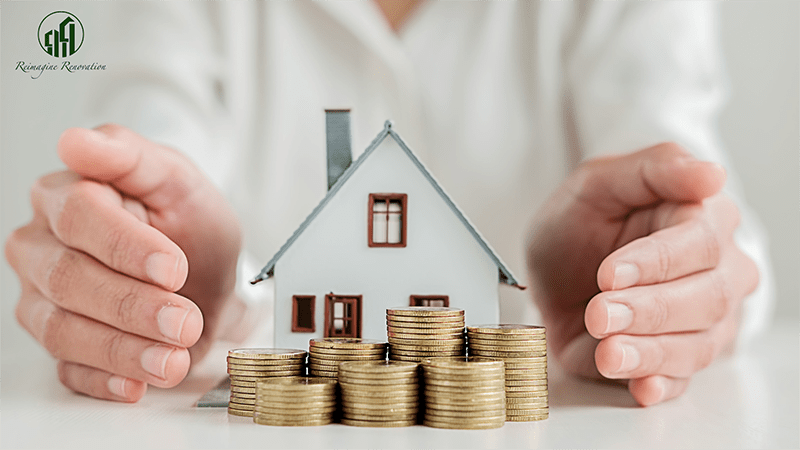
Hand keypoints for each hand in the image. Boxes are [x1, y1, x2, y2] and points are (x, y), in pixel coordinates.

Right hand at [5, 124, 240, 401]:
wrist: (206, 271)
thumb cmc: (187, 222)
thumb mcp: (178, 181)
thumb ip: (132, 157)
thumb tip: (76, 141)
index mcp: (65, 196)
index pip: (78, 216)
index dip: (125, 246)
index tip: (173, 268)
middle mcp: (43, 248)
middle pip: (66, 278)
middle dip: (131, 305)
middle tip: (184, 320)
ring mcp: (45, 300)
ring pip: (62, 329)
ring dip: (122, 349)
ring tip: (173, 358)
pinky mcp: (62, 345)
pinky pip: (68, 370)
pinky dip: (105, 381)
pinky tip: (138, 384)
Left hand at [526, 143, 757, 405]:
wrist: (554, 265)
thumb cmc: (583, 220)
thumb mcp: (599, 181)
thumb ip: (653, 168)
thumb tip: (711, 175)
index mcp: (704, 221)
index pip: (700, 244)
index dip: (656, 262)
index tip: (609, 272)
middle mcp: (716, 274)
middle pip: (707, 298)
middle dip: (649, 309)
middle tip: (599, 311)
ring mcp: (700, 321)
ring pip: (697, 344)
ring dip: (650, 351)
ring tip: (607, 350)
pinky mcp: (672, 359)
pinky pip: (680, 381)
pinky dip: (662, 386)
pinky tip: (641, 386)